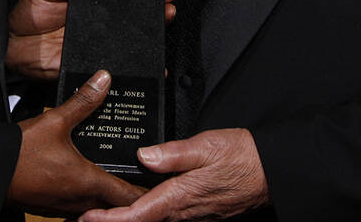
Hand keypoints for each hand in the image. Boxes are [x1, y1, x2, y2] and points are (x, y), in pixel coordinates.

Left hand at [7, 0, 176, 79]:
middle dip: (155, 10)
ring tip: (164, 22)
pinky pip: (117, 62)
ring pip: (129, 37)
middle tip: (168, 5)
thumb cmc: (30, 13)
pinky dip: (134, 65)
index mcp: (90, 0)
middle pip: (132, 15)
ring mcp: (97, 40)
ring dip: (150, 34)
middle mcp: (98, 20)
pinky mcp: (91, 60)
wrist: (14, 44)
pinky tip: (153, 64)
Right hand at [8, 70, 145, 216]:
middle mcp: (80, 200)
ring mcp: (66, 208)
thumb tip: (104, 80)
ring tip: (119, 183)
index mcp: (88, 182)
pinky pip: (79, 208)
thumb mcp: (54, 120)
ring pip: (98, 209)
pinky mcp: (52, 207)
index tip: (162, 186)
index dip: (148, 192)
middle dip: (131, 197)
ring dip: (109, 200)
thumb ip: (83, 101)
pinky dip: (89, 201)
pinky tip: (87, 187)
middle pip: (116, 206)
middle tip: (144, 183)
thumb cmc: (20, 152)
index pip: (130, 196)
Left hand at [78, 129, 268, 221]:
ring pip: (155, 220)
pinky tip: (142, 201)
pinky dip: (148, 212)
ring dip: (130, 217)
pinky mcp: (201, 211)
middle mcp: (184, 212)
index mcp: (180, 197)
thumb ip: (173, 153)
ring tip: (106, 209)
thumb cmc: (243, 157)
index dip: (110, 220)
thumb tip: (143, 156)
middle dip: (114, 221)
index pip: (137, 215)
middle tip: (86, 215)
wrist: (274, 170)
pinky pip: (169, 215)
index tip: (87, 218)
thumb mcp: (206, 146)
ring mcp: (193, 214)